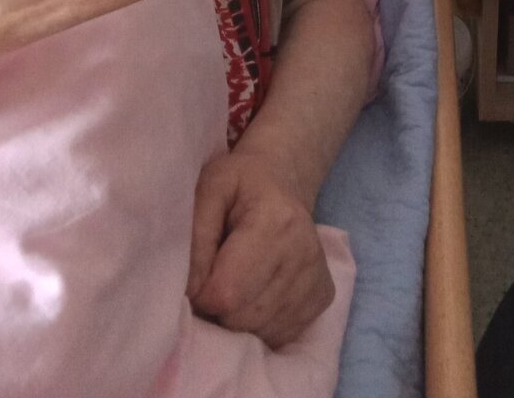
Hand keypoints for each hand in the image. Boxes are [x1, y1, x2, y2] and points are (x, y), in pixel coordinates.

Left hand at [188, 150, 334, 349]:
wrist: (283, 178)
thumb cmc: (239, 183)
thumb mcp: (208, 189)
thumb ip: (194, 235)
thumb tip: (189, 290)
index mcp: (276, 222)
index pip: (226, 294)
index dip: (200, 292)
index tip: (196, 274)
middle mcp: (305, 254)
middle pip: (242, 318)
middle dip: (217, 308)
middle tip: (214, 277)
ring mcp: (318, 279)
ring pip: (259, 332)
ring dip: (236, 317)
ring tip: (235, 282)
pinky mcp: (323, 297)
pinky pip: (278, 335)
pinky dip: (258, 324)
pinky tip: (255, 292)